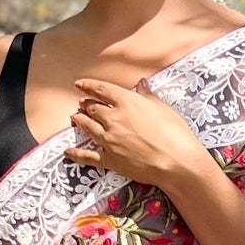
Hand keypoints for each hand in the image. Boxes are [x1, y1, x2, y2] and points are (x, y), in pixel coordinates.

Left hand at [66, 80, 205, 187]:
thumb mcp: (162, 108)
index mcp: (126, 102)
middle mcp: (113, 119)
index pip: (101, 90)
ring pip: (87, 127)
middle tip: (81, 104)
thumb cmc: (174, 132)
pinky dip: (76, 153)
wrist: (176, 161)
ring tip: (75, 118)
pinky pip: (88, 156)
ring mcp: (109, 140)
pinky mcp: (109, 159)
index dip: (88, 86)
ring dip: (80, 121)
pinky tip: (68, 152)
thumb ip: (147, 95)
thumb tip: (141, 84)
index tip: (79, 84)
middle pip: (93, 108)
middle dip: (85, 105)